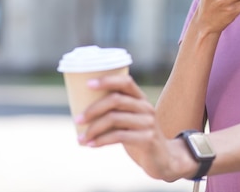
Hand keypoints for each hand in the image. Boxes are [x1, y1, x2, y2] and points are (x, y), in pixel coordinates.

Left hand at [76, 74, 196, 180]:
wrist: (163, 159)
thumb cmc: (138, 136)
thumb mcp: (130, 120)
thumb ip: (115, 111)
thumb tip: (81, 107)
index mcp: (141, 99)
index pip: (125, 82)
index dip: (107, 80)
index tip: (88, 84)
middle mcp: (146, 107)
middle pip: (116, 100)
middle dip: (93, 109)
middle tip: (77, 120)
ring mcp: (148, 123)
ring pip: (114, 118)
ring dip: (93, 128)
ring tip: (80, 138)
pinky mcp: (147, 139)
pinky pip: (118, 136)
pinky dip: (101, 140)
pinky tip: (91, 145)